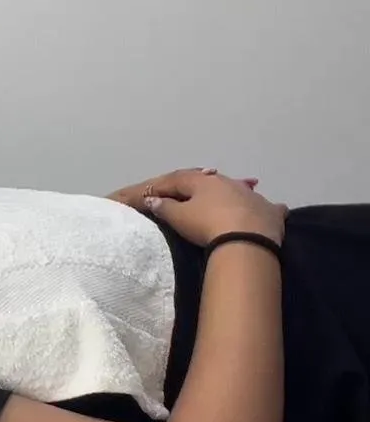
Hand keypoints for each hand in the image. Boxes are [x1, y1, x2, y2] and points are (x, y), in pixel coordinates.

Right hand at [116, 168, 286, 245]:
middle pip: (207, 180)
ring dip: (230, 192)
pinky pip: (268, 207)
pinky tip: (273, 208)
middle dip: (195, 185)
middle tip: (185, 191)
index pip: (176, 179)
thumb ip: (164, 207)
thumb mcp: (179, 218)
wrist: (247, 241)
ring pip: (238, 189)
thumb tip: (152, 199)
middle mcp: (228, 182)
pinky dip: (265, 208)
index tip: (148, 195)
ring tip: (225, 197)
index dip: (160, 187)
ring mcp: (251, 195)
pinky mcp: (269, 212)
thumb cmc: (207, 226)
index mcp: (202, 181)